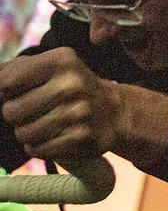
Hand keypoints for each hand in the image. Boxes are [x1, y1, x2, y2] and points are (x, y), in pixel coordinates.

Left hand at [0, 47, 124, 159]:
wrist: (113, 112)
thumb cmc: (69, 88)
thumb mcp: (49, 67)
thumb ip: (12, 71)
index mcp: (61, 61)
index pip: (6, 82)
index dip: (3, 93)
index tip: (12, 95)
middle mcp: (72, 84)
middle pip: (11, 111)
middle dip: (16, 115)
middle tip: (34, 110)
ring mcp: (78, 113)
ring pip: (23, 134)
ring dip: (28, 132)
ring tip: (46, 123)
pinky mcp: (81, 138)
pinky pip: (37, 149)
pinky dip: (40, 146)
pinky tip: (56, 136)